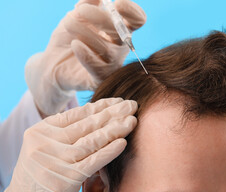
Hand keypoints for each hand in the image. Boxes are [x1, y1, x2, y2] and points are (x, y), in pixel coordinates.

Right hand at [5, 98, 137, 191]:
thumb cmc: (39, 169)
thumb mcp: (45, 144)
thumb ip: (65, 129)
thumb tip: (98, 111)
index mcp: (41, 130)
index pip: (78, 114)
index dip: (101, 106)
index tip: (118, 101)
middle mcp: (46, 143)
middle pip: (88, 125)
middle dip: (113, 114)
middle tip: (132, 105)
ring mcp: (56, 161)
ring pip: (92, 140)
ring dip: (115, 129)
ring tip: (132, 121)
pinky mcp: (66, 178)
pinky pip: (92, 162)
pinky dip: (109, 151)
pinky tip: (123, 142)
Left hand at [25, 0, 145, 115]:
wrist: (52, 61)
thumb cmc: (69, 36)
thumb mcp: (77, 14)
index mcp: (119, 28)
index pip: (137, 20)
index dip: (132, 11)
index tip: (116, 2)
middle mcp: (120, 46)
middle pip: (122, 32)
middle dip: (101, 18)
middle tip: (80, 9)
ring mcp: (111, 64)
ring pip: (107, 49)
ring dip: (86, 32)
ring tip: (67, 22)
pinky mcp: (99, 79)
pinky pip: (99, 68)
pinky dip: (88, 55)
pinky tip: (75, 44)